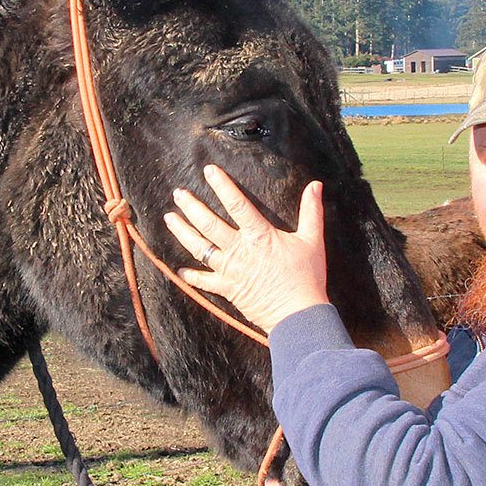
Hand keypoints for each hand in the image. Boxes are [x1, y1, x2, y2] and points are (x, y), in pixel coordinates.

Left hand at [163, 166, 328, 333]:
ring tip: (170, 218)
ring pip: (200, 248)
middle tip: (178, 194)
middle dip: (192, 207)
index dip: (222, 186)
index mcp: (260, 235)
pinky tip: (180, 270)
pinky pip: (204, 282)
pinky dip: (191, 276)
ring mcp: (231, 270)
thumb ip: (311, 211)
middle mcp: (240, 250)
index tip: (208, 171)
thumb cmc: (307, 277)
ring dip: (183, 232)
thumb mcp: (312, 240)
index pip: (237, 205)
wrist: (299, 314)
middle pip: (209, 224)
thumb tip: (316, 185)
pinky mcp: (228, 289)